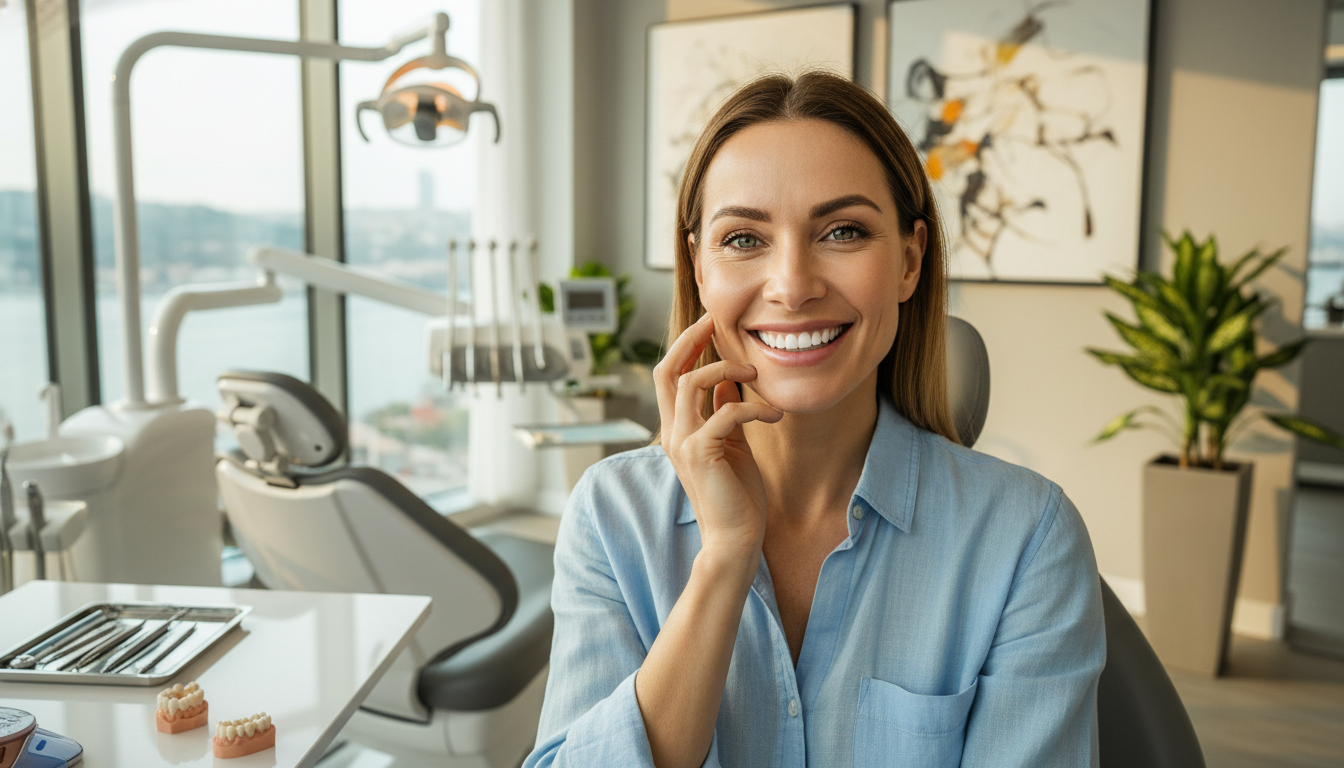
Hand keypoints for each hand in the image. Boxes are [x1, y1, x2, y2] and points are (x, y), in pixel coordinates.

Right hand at [653, 314, 781, 561]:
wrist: (734, 538)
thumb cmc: (736, 495)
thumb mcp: (731, 444)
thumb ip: (723, 412)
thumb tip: (730, 382)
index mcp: (676, 428)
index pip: (668, 375)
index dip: (684, 346)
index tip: (707, 324)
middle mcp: (671, 432)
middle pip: (667, 370)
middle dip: (690, 340)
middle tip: (715, 321)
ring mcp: (682, 442)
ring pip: (692, 383)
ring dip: (728, 369)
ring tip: (756, 374)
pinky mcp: (701, 453)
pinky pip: (725, 412)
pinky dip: (753, 408)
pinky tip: (774, 416)